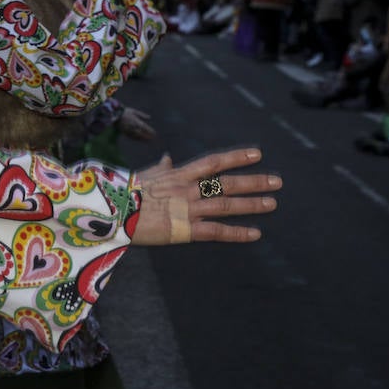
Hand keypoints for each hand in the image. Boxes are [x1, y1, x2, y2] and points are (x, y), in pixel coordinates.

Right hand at [117, 106, 156, 140]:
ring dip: (143, 139)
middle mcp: (133, 127)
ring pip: (137, 136)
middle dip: (147, 136)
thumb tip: (149, 117)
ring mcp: (129, 130)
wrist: (115, 114)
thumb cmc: (125, 111)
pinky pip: (132, 137)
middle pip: (142, 133)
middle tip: (152, 139)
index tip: (154, 134)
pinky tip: (139, 140)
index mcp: (136, 121)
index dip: (150, 131)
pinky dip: (136, 139)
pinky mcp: (125, 132)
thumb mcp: (134, 111)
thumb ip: (142, 115)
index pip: (145, 128)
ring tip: (147, 140)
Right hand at [131, 147, 279, 245]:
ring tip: (272, 203)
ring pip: (226, 204)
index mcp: (178, 175)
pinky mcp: (185, 230)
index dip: (236, 157)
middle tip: (277, 182)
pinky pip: (217, 231)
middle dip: (253, 182)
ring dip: (251, 204)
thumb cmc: (124, 193)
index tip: (257, 154)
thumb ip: (161, 168)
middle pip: (227, 183)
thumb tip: (169, 157)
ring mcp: (188, 209)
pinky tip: (255, 233)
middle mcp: (188, 189)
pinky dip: (237, 232)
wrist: (111, 213)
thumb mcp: (144, 175)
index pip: (213, 162)